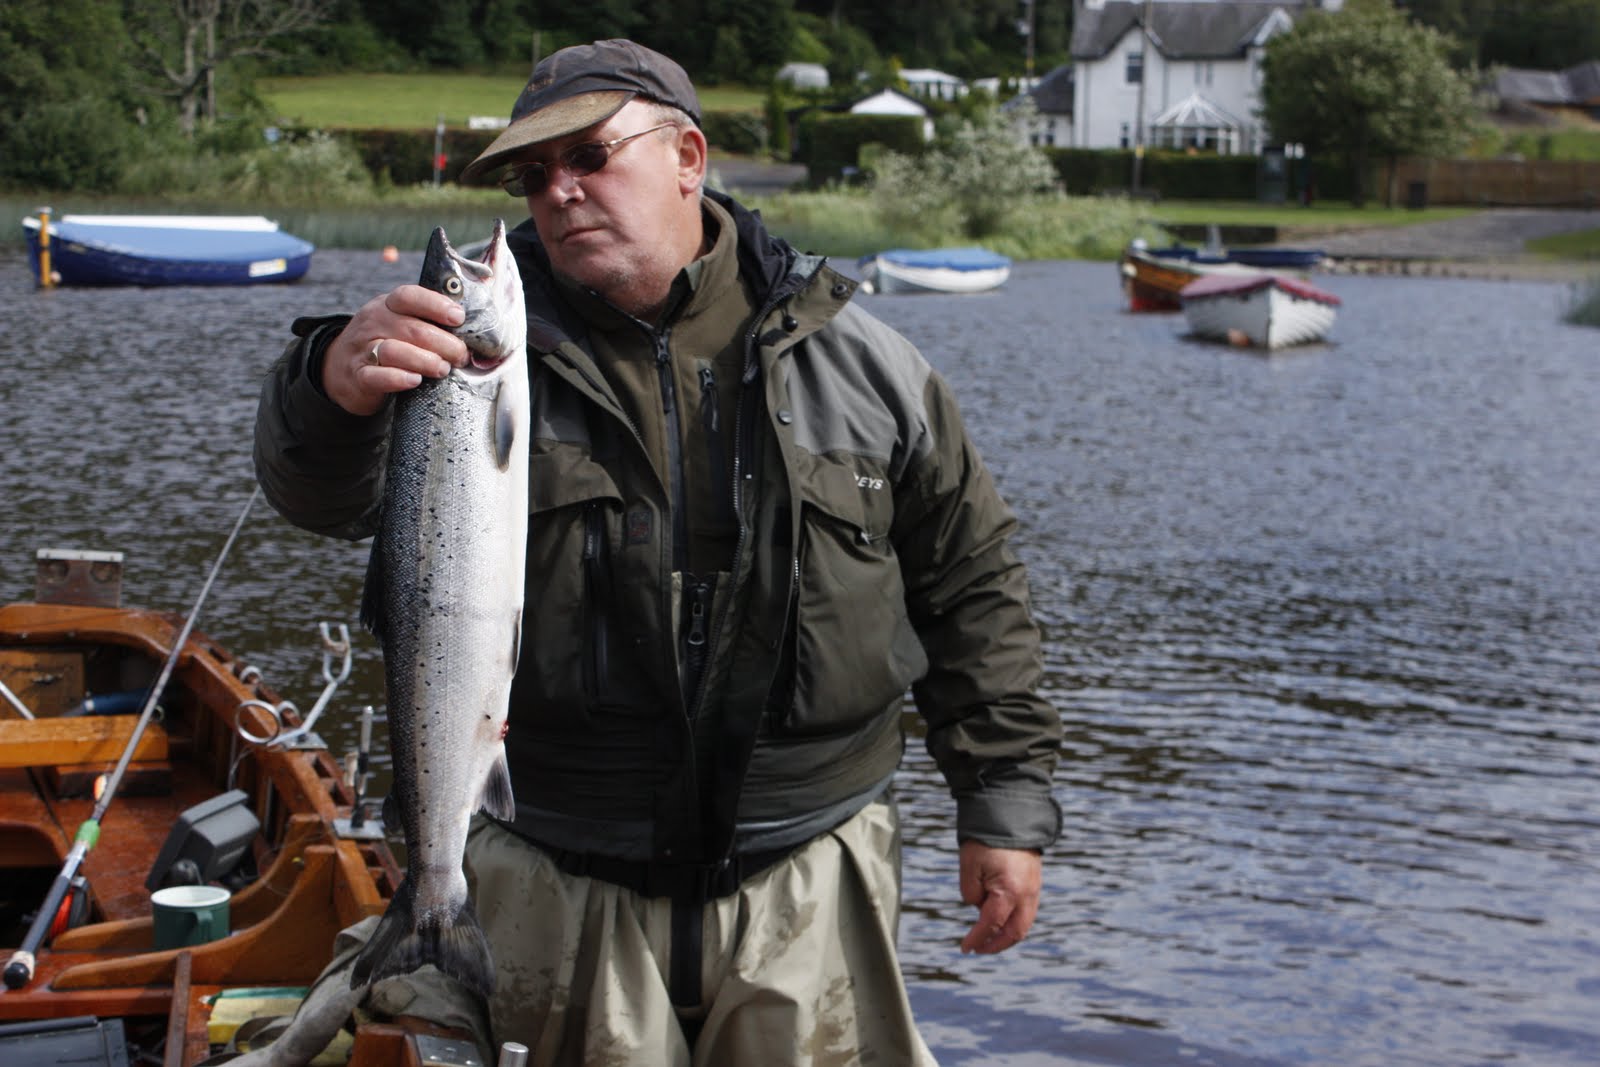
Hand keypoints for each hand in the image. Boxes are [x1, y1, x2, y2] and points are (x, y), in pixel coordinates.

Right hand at [323, 285, 469, 415]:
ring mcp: (363, 349)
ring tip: (443, 369)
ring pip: (394, 351)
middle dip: (443, 343)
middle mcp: (373, 323)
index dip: (436, 305)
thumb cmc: (385, 342)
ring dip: (425, 361)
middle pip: (411, 328)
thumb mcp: (400, 323)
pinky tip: (415, 381)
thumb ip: (428, 320)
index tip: (458, 318)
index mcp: (387, 305)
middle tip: (461, 356)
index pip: (409, 296)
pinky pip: (377, 375)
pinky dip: (398, 378)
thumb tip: (474, 326)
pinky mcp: (358, 375)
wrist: (340, 369)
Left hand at [958, 840, 1041, 954]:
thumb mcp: (969, 866)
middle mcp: (1027, 894)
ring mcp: (1034, 889)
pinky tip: (999, 920)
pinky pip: (1027, 911)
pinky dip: (1014, 921)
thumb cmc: (986, 839)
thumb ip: (971, 893)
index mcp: (1010, 890)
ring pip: (1024, 924)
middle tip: (978, 949)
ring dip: (1006, 935)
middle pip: (1015, 932)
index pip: (991, 924)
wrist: (1010, 814)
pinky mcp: (1035, 882)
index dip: (977, 938)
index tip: (964, 948)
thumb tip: (979, 908)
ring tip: (987, 938)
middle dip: (996, 945)